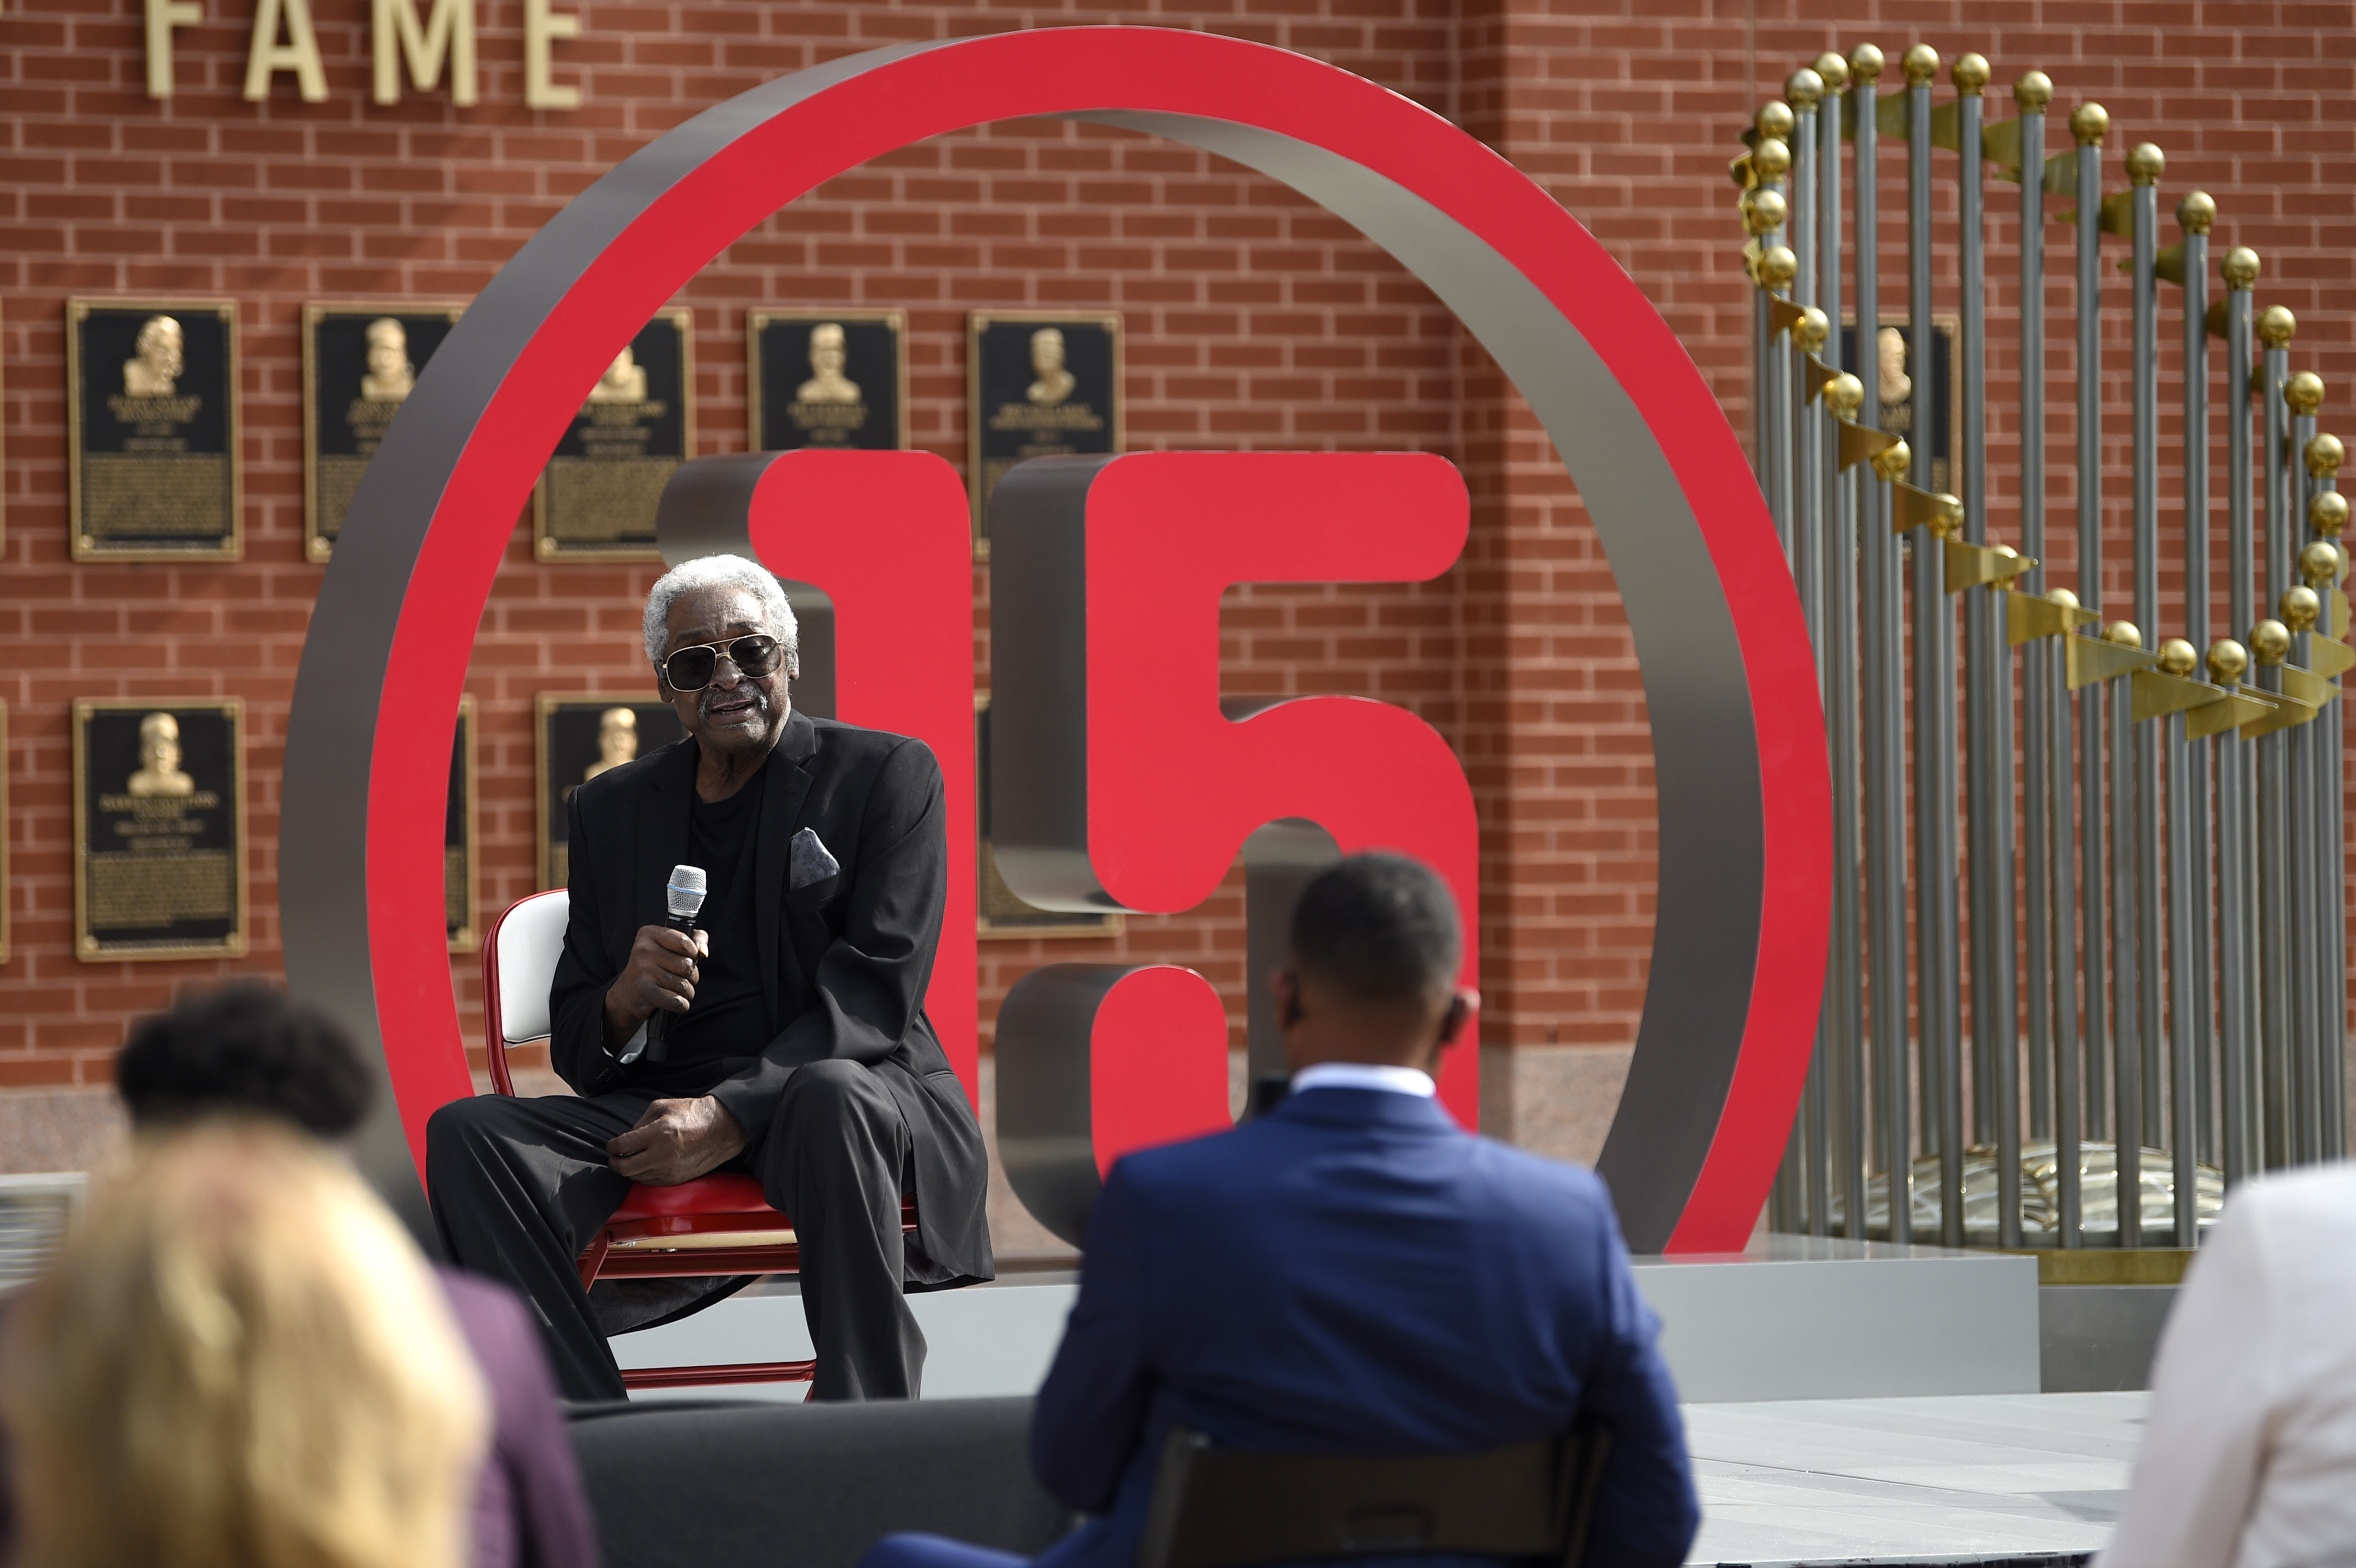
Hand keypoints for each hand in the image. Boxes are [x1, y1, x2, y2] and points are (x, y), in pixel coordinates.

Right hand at [602, 925, 707, 1046]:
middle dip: (691, 975)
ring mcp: (642, 971)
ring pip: (684, 984)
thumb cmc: (656, 965)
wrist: (628, 992)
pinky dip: (682, 1005)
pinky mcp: (644, 991)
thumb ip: (695, 938)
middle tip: (680, 977)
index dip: (693, 954)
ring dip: (687, 991)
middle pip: (687, 965)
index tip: (687, 957)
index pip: (686, 943)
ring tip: (675, 989)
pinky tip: (675, 1002)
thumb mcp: (672, 944)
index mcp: (649, 934)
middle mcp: (643, 950)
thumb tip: (703, 952)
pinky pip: (677, 1001)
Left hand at [607, 1096, 747, 1184]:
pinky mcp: (675, 1179)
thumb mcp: (662, 1107)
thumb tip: (626, 1138)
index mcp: (658, 1133)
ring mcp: (669, 1170)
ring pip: (635, 1176)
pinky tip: (647, 1163)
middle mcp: (662, 1155)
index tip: (611, 1145)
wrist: (722, 1129)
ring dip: (629, 1168)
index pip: (622, 1146)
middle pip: (624, 1168)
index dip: (611, 1146)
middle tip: (615, 1156)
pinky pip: (649, 1181)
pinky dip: (643, 1173)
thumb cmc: (693, 1114)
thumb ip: (640, 1122)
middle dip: (614, 1162)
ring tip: (632, 1158)